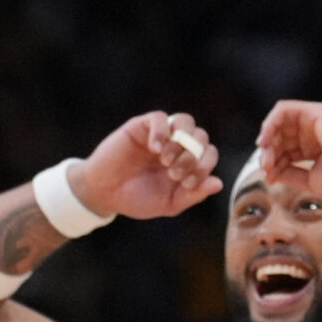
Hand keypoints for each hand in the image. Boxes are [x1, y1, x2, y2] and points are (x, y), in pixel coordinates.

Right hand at [72, 110, 222, 218]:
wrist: (103, 194)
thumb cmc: (136, 199)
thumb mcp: (169, 203)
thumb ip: (193, 194)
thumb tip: (218, 183)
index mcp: (186, 162)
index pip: (208, 153)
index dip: (203, 167)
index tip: (186, 183)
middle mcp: (176, 145)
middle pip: (201, 136)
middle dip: (192, 157)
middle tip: (173, 173)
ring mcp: (160, 134)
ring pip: (185, 121)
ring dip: (181, 140)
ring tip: (166, 159)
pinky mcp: (141, 127)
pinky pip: (159, 118)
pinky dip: (161, 131)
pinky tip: (153, 149)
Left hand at [254, 99, 321, 202]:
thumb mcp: (311, 181)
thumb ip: (290, 175)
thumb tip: (271, 175)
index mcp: (315, 149)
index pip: (286, 152)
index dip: (274, 164)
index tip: (269, 179)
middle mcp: (313, 133)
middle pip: (280, 139)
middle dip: (269, 154)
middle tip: (266, 168)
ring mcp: (313, 121)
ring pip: (279, 124)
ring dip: (267, 139)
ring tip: (265, 154)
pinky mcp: (314, 111)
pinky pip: (284, 109)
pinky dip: (270, 122)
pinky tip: (265, 139)